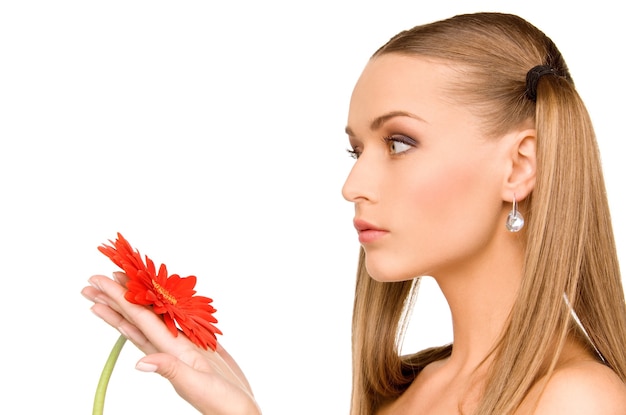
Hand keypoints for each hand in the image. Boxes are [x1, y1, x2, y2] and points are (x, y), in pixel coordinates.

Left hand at [82, 272, 260, 414]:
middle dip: (116, 298)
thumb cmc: (220, 404)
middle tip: (92, 281)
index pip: (137, 319)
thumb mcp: (195, 385)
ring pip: (155, 317)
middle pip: (138, 316)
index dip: (117, 300)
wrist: (240, 413)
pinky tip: (160, 304)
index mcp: (169, 351)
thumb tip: (139, 363)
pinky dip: (166, 309)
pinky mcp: (201, 345)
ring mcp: (185, 346)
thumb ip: (170, 370)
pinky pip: (177, 322)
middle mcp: (172, 346)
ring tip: (118, 285)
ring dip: (136, 301)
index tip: (97, 283)